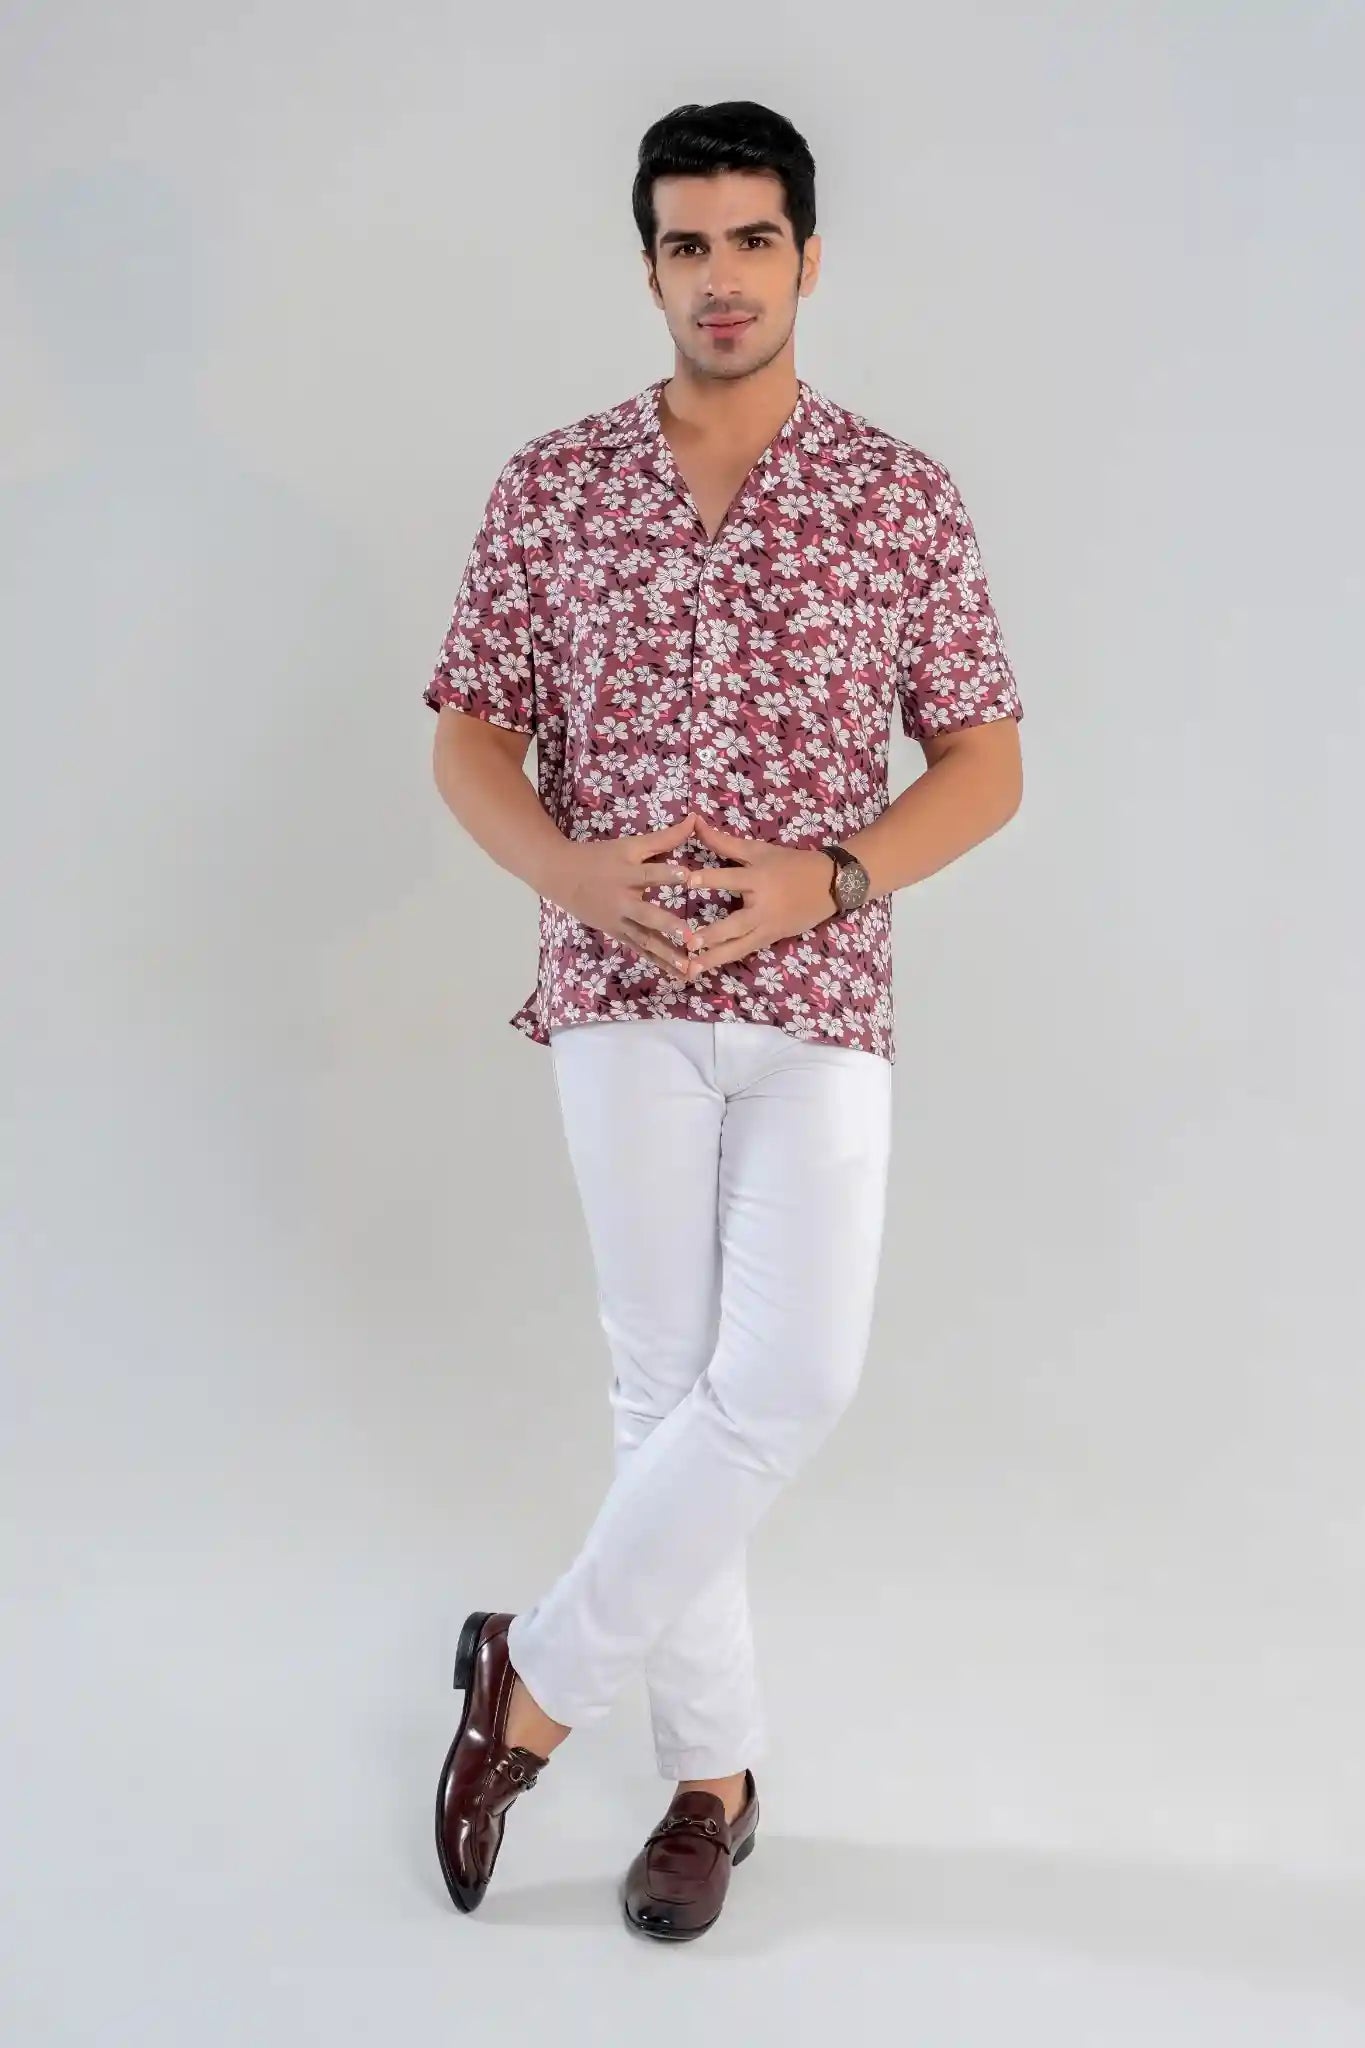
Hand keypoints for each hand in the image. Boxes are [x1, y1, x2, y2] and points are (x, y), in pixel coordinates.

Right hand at [549, 813, 706, 982]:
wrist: (560, 877)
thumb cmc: (599, 857)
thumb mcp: (629, 845)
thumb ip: (665, 837)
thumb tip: (695, 819)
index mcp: (627, 873)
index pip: (650, 872)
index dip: (668, 874)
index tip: (689, 876)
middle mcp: (624, 900)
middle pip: (646, 915)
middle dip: (668, 927)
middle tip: (690, 938)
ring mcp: (619, 921)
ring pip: (646, 940)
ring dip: (668, 955)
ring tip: (690, 968)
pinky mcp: (618, 934)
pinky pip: (641, 950)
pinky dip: (660, 962)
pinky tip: (679, 973)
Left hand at [676, 816, 833, 979]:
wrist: (830, 884)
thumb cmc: (791, 864)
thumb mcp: (759, 850)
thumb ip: (723, 842)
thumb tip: (695, 822)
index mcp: (759, 879)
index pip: (731, 878)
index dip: (710, 879)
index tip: (688, 881)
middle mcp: (762, 907)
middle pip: (736, 924)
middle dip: (713, 934)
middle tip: (688, 943)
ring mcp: (767, 927)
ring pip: (739, 946)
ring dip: (714, 958)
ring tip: (690, 969)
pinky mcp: (770, 939)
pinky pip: (745, 951)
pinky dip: (725, 959)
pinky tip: (705, 968)